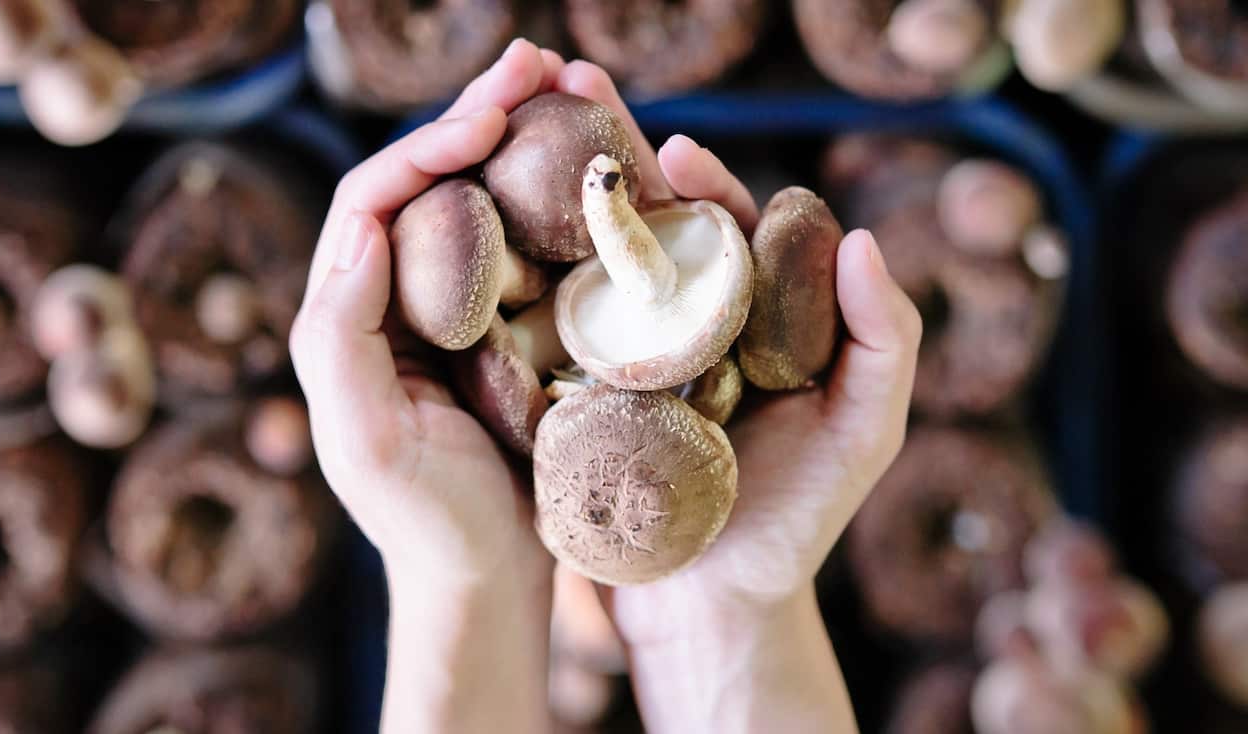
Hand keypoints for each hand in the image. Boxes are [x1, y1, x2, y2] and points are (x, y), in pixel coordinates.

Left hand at [290, 40, 568, 733]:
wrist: (490, 582)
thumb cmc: (428, 524)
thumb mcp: (367, 441)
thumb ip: (339, 337)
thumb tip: (364, 223)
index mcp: (349, 314)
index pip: (375, 198)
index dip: (427, 145)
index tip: (492, 117)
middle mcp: (397, 299)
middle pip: (429, 180)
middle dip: (478, 115)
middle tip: (538, 62)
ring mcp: (457, 312)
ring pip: (482, 201)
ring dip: (521, 139)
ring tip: (571, 85)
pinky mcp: (511, 330)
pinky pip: (530, 246)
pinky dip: (558, 197)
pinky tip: (597, 166)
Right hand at [556, 67, 922, 730]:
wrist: (711, 610)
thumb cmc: (796, 523)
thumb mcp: (865, 433)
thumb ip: (884, 339)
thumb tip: (864, 237)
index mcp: (751, 324)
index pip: (730, 235)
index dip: (707, 185)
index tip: (679, 148)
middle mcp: (686, 331)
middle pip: (652, 232)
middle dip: (617, 164)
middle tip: (576, 97)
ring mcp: (625, 362)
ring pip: (594, 267)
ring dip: (560, 203)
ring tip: (518, 143)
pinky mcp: (576, 398)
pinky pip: (550, 330)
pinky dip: (525, 279)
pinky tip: (493, 235)